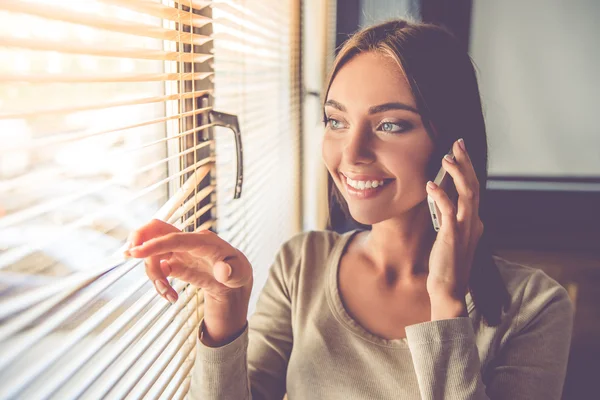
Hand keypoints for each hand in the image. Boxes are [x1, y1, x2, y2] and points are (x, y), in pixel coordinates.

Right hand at [125, 219, 252, 344]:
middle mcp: (188, 242)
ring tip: (167, 294)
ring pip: (154, 254)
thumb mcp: (241, 273)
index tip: (137, 251)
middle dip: (140, 238)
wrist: (233, 280)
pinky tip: (170, 296)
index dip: (156, 244)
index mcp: (204, 241)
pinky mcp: (174, 262)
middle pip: (157, 229)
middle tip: (130, 254)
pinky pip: (157, 268)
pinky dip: (158, 283)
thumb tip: (223, 271)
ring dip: (153, 275)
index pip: (176, 238)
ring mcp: (179, 251)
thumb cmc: (238, 271)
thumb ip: (232, 271)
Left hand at [425, 139, 483, 316]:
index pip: (473, 188)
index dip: (467, 167)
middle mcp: (473, 222)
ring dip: (457, 173)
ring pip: (467, 194)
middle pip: (473, 185)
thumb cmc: (447, 264)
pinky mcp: (452, 237)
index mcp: (474, 220)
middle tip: (457, 143)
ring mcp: (465, 229)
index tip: (459, 150)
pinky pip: (449, 211)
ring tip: (446, 158)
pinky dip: (440, 196)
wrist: (449, 289)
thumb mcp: (452, 236)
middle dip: (466, 163)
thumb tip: (444, 198)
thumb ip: (451, 217)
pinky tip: (430, 184)